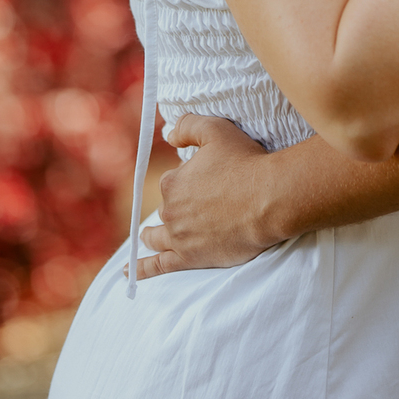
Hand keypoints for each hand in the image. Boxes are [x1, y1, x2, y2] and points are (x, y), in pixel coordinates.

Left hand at [134, 113, 275, 278]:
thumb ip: (188, 126)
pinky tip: (129, 272)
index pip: (172, 181)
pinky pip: (159, 266)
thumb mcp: (216, 130)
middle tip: (200, 205)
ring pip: (156, 237)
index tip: (210, 179)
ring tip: (145, 237)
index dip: (191, 179)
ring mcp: (178, 237)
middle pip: (167, 209)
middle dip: (177, 206)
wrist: (269, 200)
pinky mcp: (190, 259)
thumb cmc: (246, 163)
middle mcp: (170, 211)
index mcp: (172, 182)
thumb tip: (169, 134)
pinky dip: (141, 269)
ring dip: (150, 236)